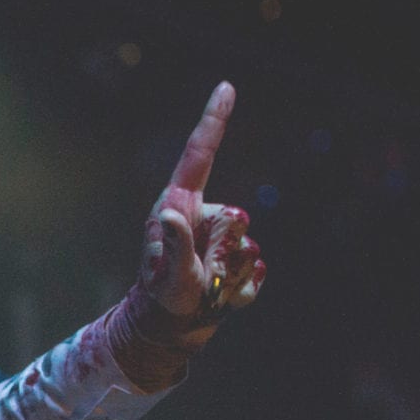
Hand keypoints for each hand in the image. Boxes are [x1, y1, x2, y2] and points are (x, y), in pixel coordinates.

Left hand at [139, 81, 265, 344]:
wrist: (168, 333)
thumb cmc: (162, 301)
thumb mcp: (169, 273)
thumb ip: (173, 243)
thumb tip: (171, 215)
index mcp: (178, 206)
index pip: (201, 154)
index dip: (214, 120)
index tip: (226, 86)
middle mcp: (200, 216)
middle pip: (239, 215)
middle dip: (227, 249)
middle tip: (202, 274)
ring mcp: (217, 238)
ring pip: (250, 247)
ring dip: (233, 273)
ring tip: (207, 289)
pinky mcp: (233, 260)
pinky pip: (257, 269)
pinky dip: (244, 289)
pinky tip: (222, 299)